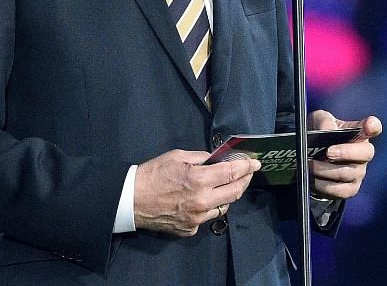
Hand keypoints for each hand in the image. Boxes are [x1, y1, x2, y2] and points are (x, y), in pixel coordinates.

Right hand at [133, 149, 261, 236]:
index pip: (232, 173)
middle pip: (235, 192)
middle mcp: (202, 201)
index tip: (255, 163)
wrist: (131, 200)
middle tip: (247, 172)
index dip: (247, 167)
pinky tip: (204, 199)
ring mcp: (197, 218)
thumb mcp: (177, 156)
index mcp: (199, 180)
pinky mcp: (190, 229)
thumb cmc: (152, 174)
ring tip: (227, 184)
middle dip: (245, 180)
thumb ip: (201, 158)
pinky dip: (210, 206)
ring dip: (228, 195)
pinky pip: (208, 216)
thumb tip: (218, 159)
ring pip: (224, 207)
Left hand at [309, 110, 381, 199]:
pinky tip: (314, 178)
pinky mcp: (350, 189)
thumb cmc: (321, 137)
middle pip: (366, 152)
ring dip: (327, 169)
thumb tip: (327, 128)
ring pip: (348, 173)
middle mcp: (363, 153)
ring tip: (312, 164)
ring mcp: (358, 172)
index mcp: (359, 133)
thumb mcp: (318, 122)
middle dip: (346, 152)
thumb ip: (324, 120)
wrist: (311, 159)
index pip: (373, 127)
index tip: (369, 125)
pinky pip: (340, 190)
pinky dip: (324, 185)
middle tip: (328, 152)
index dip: (373, 126)